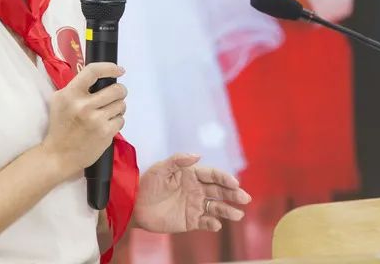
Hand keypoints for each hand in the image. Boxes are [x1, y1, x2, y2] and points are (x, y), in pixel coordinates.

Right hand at [40, 62, 126, 178]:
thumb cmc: (60, 125)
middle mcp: (84, 105)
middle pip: (116, 89)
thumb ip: (76, 87)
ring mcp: (96, 120)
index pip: (93, 71)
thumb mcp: (60, 100)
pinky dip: (116, 121)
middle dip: (120, 91)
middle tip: (116, 94)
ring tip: (108, 112)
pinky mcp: (105, 133)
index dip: (109, 67)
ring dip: (118, 107)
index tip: (119, 70)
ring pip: (121, 105)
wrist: (59, 155)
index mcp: (70, 94)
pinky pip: (121, 120)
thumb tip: (100, 76)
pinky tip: (106, 125)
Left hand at [132, 153, 250, 233]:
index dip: (224, 178)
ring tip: (238, 215)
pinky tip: (216, 224)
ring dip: (227, 210)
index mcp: (191, 174)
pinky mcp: (191, 220)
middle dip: (233, 194)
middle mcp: (196, 189)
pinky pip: (206, 222)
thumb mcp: (161, 168)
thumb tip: (197, 155)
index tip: (234, 182)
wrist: (135, 205)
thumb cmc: (147, 184)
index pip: (213, 175)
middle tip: (244, 198)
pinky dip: (212, 223)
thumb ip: (178, 160)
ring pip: (216, 207)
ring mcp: (195, 205)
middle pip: (219, 191)